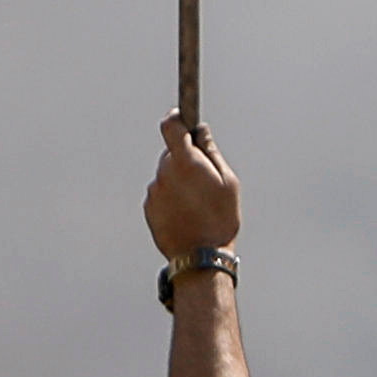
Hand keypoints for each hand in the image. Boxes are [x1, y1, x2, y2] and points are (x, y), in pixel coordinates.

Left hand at [148, 115, 245, 263]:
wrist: (201, 257)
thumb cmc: (220, 218)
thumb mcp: (228, 182)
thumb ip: (211, 152)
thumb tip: (201, 132)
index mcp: (185, 162)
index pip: (170, 126)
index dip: (177, 119)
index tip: (183, 119)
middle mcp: (164, 173)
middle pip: (171, 153)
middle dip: (185, 158)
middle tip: (204, 177)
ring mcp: (154, 192)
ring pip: (166, 175)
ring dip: (178, 180)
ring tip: (197, 203)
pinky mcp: (149, 208)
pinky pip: (160, 193)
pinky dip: (171, 197)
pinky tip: (186, 214)